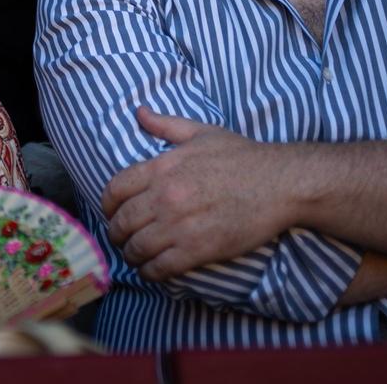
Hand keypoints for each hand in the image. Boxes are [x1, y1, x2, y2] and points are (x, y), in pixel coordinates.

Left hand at [102, 106, 294, 280]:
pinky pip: (160, 268)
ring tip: (136, 256)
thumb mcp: (201, 132)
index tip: (111, 213)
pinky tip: (152, 271)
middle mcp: (164, 196)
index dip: (107, 205)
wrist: (279, 184)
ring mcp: (179, 225)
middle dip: (116, 234)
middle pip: (122, 222)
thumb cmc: (242, 157)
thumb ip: (165, 125)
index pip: (115, 190)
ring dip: (131, 255)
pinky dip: (150, 273)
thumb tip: (139, 112)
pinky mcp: (197, 250)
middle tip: (121, 239)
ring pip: (137, 248)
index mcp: (161, 167)